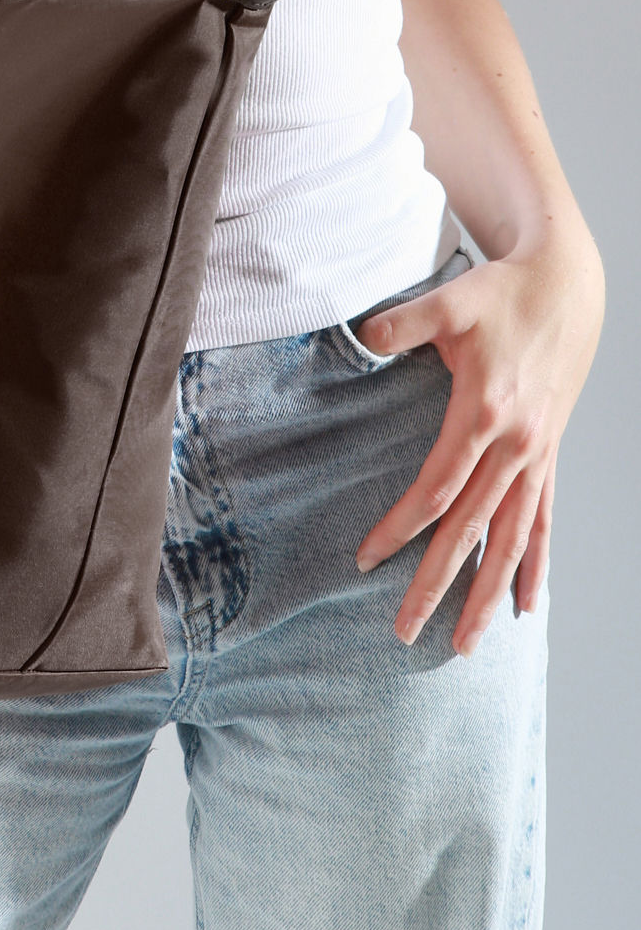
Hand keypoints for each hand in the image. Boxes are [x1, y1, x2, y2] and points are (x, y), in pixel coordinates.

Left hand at [352, 228, 603, 655]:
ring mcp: (536, 455)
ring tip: (468, 644)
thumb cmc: (499, 293)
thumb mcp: (449, 300)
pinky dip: (533, 564)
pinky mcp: (547, 454)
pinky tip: (526, 604)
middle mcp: (515, 446)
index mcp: (485, 414)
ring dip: (489, 594)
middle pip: (472, 530)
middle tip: (404, 632)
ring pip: (512, 540)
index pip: (436, 488)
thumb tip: (363, 335)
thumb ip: (403, 322)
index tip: (365, 559)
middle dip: (438, 585)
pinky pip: (542, 521)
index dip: (400, 527)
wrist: (565, 285)